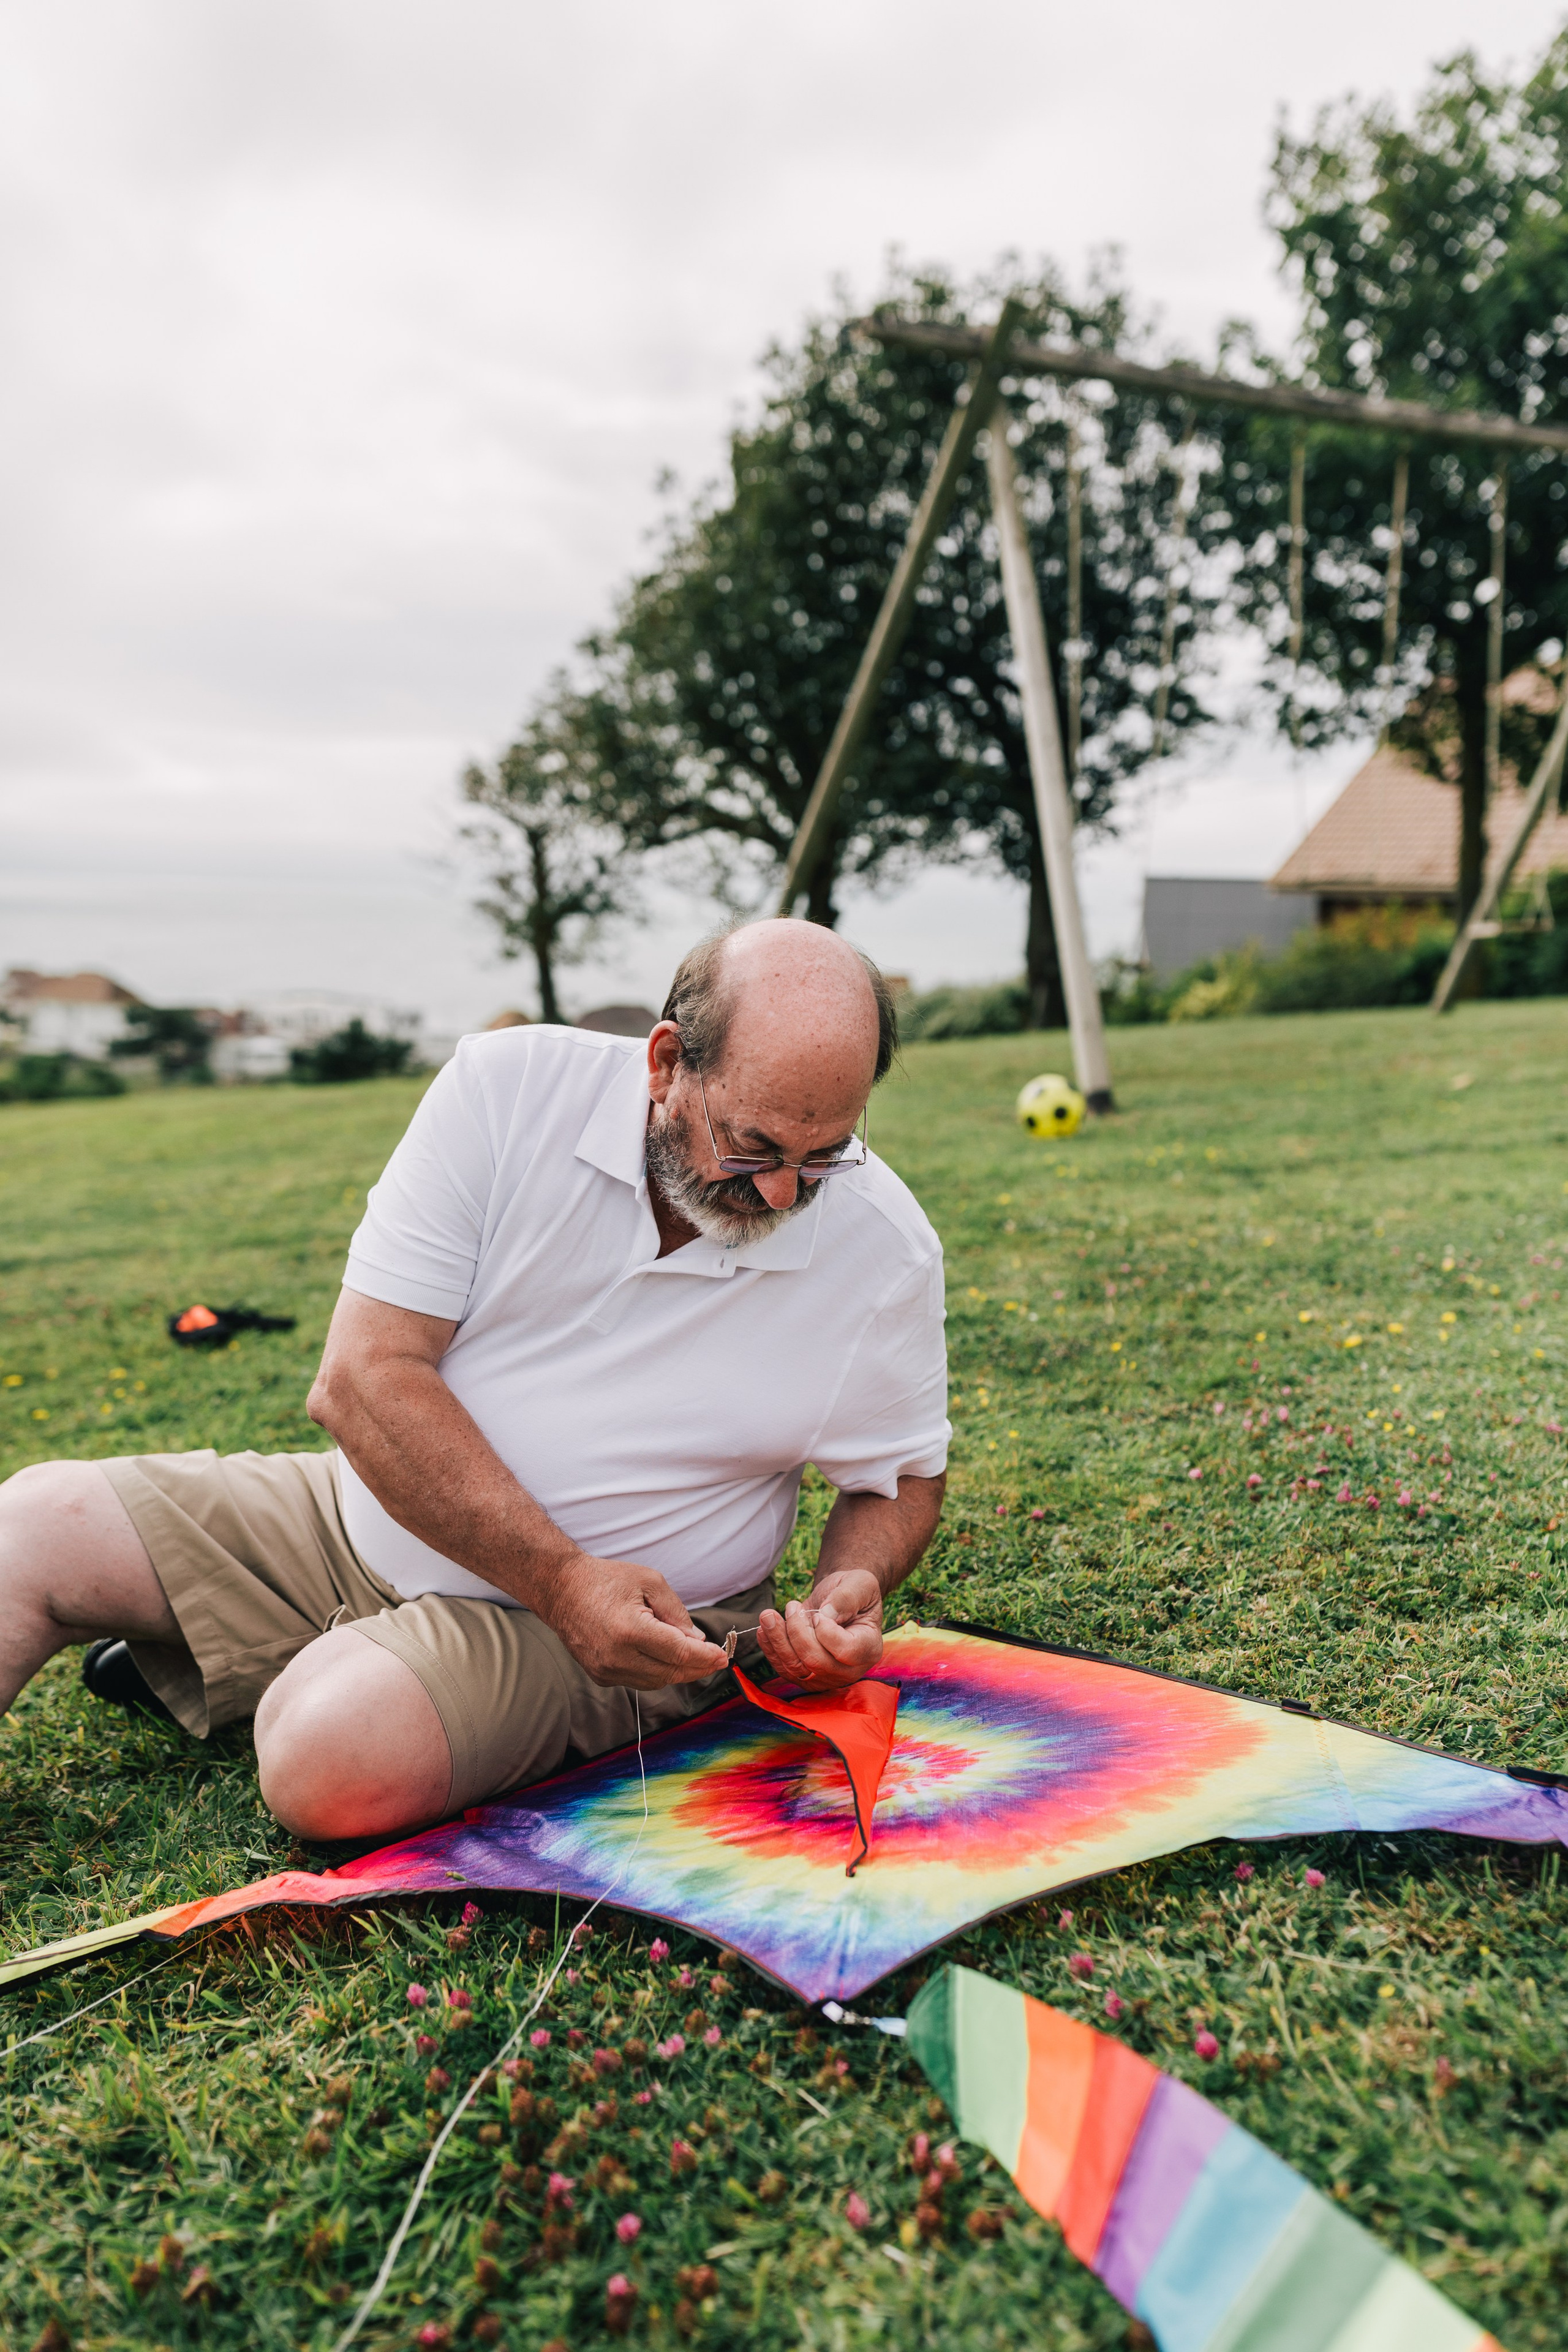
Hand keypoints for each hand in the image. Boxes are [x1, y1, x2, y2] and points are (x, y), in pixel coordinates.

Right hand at [541, 1552, 729, 1689]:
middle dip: (697, 1667)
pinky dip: (656, 1671)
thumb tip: (698, 1641)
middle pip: (670, 1672)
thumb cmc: (606, 1580)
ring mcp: (605, 1670)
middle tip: (716, 1659)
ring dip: (677, 1670)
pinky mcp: (600, 1676)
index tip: (722, 1656)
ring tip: (691, 1653)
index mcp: (629, 1630)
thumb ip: (677, 1613)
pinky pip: (638, 1681)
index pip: (678, 1653)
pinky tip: (662, 1655)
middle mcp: (616, 1656)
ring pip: (656, 1681)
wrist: (561, 1589)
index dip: (705, 1657)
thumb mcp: (649, 1581)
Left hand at [756, 1568, 883, 1689]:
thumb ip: (847, 1597)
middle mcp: (849, 1670)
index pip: (845, 1650)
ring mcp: (826, 1677)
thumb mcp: (859, 1584)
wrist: (838, 1601)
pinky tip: (765, 1630)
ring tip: (768, 1615)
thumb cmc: (853, 1592)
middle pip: (815, 1661)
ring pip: (795, 1667)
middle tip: (790, 1605)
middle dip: (796, 1632)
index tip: (820, 1611)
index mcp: (868, 1648)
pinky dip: (771, 1649)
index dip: (826, 1631)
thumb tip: (826, 1614)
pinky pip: (784, 1669)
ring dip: (777, 1641)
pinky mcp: (806, 1677)